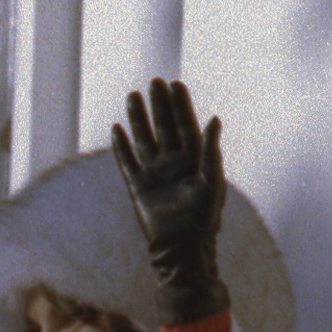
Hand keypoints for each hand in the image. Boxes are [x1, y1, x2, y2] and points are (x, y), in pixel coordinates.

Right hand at [108, 76, 231, 325]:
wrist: (181, 249)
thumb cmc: (203, 219)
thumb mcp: (212, 181)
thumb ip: (211, 150)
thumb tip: (214, 118)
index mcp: (195, 160)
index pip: (186, 126)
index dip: (181, 105)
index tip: (175, 85)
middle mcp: (174, 164)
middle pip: (164, 127)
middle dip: (159, 105)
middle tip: (154, 82)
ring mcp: (155, 174)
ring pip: (144, 140)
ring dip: (138, 119)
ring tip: (132, 96)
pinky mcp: (138, 187)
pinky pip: (127, 162)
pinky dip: (121, 147)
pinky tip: (116, 130)